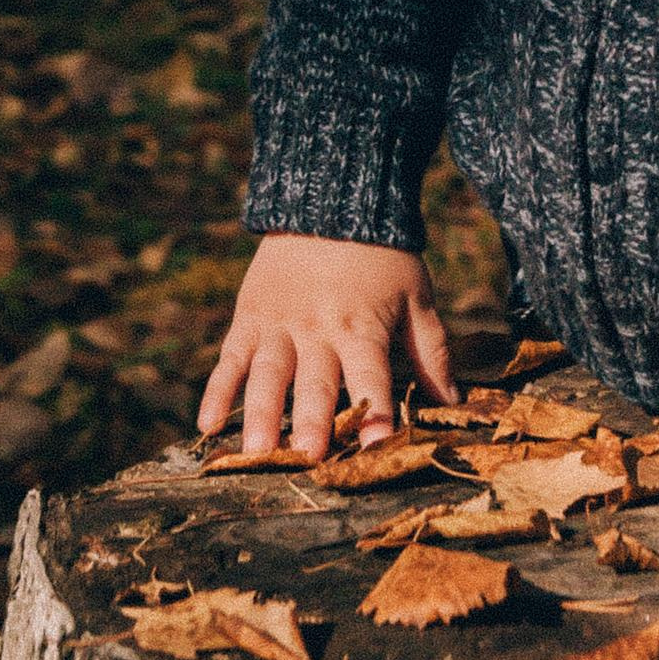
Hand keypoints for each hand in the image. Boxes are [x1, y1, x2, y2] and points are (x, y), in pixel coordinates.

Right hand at [196, 234, 457, 459]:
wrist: (329, 202)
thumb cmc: (382, 257)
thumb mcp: (416, 296)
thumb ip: (431, 352)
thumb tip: (451, 402)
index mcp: (362, 326)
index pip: (371, 375)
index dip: (375, 409)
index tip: (375, 447)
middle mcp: (318, 329)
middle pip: (315, 381)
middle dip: (312, 420)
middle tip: (306, 457)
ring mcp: (279, 325)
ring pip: (268, 375)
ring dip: (261, 414)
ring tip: (256, 452)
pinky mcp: (250, 317)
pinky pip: (231, 358)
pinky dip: (218, 390)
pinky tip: (207, 425)